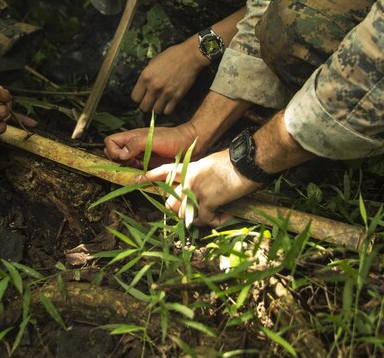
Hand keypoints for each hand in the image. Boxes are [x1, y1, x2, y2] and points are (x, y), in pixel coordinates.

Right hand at [104, 122, 202, 166]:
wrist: (190, 143)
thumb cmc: (174, 138)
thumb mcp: (154, 139)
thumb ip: (136, 144)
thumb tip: (121, 155)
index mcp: (132, 136)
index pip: (110, 142)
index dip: (113, 151)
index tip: (125, 157)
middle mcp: (133, 146)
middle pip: (113, 153)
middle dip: (118, 161)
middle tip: (132, 163)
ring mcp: (140, 155)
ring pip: (123, 163)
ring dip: (127, 169)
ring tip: (139, 168)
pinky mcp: (147, 164)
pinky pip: (135, 170)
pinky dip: (136, 174)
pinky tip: (145, 173)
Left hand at [131, 40, 208, 115]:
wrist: (189, 57)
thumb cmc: (171, 56)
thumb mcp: (153, 62)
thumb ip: (147, 76)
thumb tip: (144, 86)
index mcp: (145, 77)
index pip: (135, 98)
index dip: (138, 98)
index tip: (143, 96)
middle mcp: (153, 87)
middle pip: (144, 107)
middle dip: (146, 105)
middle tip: (151, 101)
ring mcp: (165, 94)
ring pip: (155, 111)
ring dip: (157, 108)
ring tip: (160, 102)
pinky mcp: (176, 97)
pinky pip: (167, 111)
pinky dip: (167, 109)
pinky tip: (168, 103)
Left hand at [139, 149, 261, 226]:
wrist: (246, 163)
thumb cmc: (233, 162)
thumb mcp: (209, 164)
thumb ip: (199, 175)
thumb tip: (197, 188)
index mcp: (189, 168)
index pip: (165, 171)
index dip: (150, 176)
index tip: (137, 179)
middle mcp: (188, 180)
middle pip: (170, 203)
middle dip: (180, 211)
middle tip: (197, 212)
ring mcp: (195, 191)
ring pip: (183, 215)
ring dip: (198, 219)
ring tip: (213, 215)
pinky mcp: (206, 201)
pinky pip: (204, 220)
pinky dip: (215, 221)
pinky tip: (224, 216)